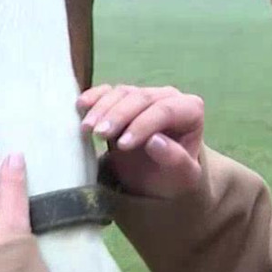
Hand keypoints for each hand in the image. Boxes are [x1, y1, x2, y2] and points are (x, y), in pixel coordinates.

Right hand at [78, 84, 204, 198]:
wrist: (160, 180)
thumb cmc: (174, 178)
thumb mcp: (182, 177)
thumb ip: (175, 159)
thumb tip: (154, 141)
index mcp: (190, 110)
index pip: (165, 110)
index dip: (142, 125)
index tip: (123, 145)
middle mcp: (167, 96)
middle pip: (141, 98)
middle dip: (118, 115)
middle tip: (99, 135)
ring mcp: (144, 95)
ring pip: (122, 92)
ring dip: (102, 108)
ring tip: (87, 129)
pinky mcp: (123, 99)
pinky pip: (107, 91)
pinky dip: (94, 97)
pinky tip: (81, 106)